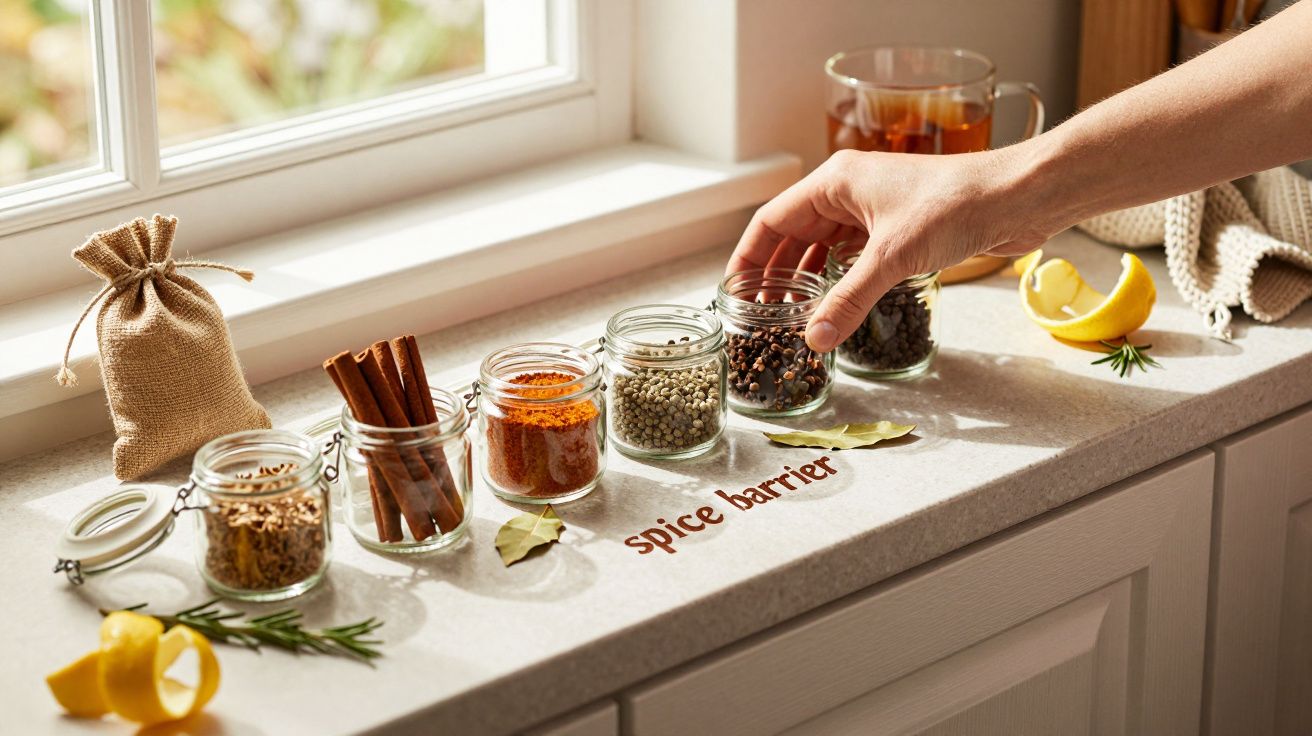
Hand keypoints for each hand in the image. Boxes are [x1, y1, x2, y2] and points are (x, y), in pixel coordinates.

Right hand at [726, 147, 1056, 351]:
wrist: (1018, 196)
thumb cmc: (957, 203)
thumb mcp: (892, 257)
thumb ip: (848, 300)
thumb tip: (814, 340)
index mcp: (835, 182)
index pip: (771, 220)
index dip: (748, 257)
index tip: (734, 291)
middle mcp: (850, 192)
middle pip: (794, 235)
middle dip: (775, 273)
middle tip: (758, 314)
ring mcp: (875, 210)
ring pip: (824, 247)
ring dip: (807, 279)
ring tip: (790, 317)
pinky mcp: (900, 229)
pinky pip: (855, 256)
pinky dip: (840, 280)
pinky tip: (834, 305)